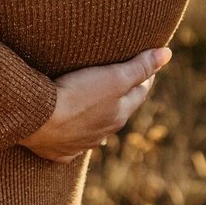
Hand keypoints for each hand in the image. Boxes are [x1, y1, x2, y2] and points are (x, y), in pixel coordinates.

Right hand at [19, 46, 172, 160]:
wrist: (38, 120)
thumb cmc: (77, 95)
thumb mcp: (113, 77)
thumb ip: (140, 67)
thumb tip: (167, 54)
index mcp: (119, 114)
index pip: (139, 92)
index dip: (143, 76)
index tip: (145, 63)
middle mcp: (104, 132)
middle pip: (119, 111)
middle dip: (122, 96)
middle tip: (121, 79)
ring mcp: (81, 143)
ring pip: (97, 129)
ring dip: (99, 117)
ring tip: (96, 103)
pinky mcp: (59, 150)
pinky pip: (72, 144)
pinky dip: (76, 136)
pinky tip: (72, 131)